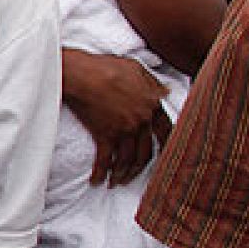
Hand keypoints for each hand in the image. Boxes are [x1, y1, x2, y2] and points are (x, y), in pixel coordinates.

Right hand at [62, 51, 170, 186]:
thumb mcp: (137, 68)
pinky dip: (101, 173)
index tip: (164, 155)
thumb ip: (153, 83)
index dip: (166, 145)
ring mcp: (123, 130)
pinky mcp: (104, 136)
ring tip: (116, 181)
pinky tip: (96, 181)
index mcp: (152, 105)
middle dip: (141, 167)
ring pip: (128, 160)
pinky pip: (105, 160)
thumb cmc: (106, 66)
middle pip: (146, 152)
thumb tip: (165, 92)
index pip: (165, 131)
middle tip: (136, 175)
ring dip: (122, 174)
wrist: (82, 74)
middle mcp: (141, 121)